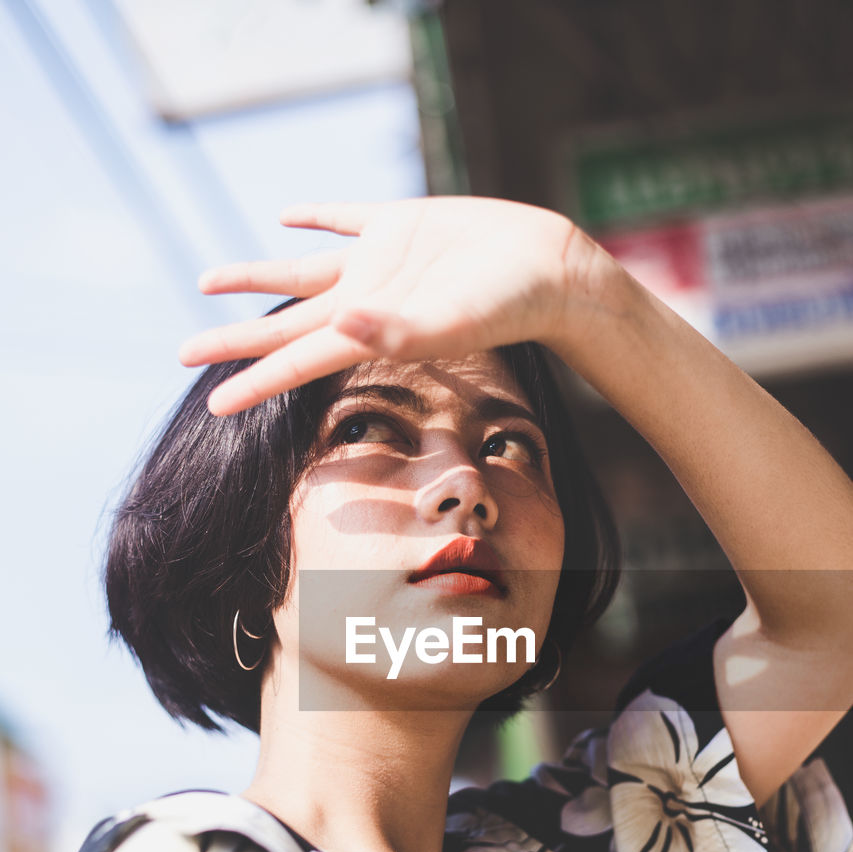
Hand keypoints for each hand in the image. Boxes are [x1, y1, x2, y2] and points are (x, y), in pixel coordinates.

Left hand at [178, 197, 584, 414]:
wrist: (549, 269)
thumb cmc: (505, 305)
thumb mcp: (451, 321)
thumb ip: (398, 329)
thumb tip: (342, 324)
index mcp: (368, 331)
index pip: (296, 362)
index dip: (252, 381)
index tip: (212, 402)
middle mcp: (364, 302)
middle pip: (285, 326)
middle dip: (235, 339)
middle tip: (185, 351)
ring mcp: (378, 264)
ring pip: (301, 272)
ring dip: (257, 277)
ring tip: (209, 280)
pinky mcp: (400, 225)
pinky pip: (345, 219)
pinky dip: (316, 216)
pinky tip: (288, 215)